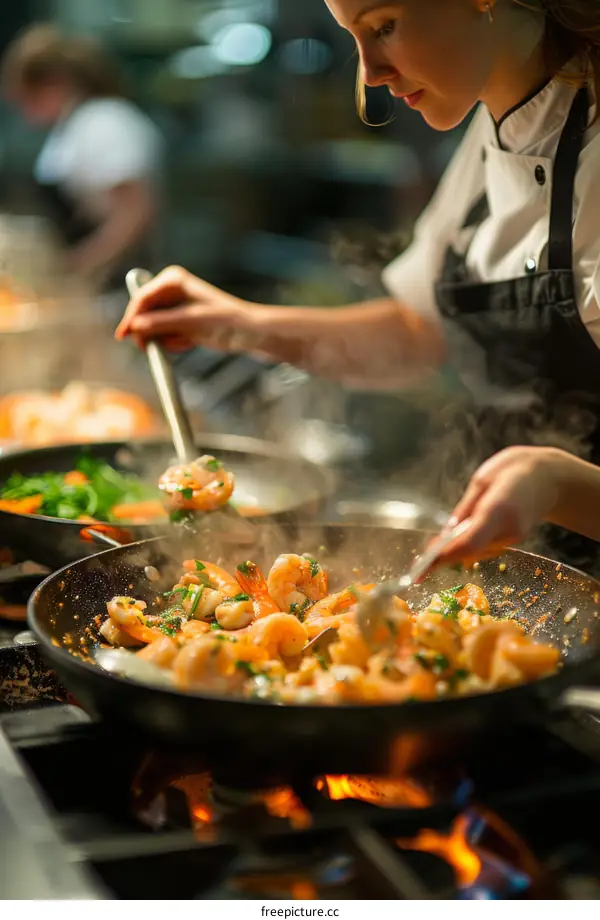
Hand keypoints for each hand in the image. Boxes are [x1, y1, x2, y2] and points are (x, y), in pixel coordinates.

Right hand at [115, 265, 254, 352]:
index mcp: (172, 279)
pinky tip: (192, 342)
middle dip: (152, 332)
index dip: (131, 317)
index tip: (124, 336)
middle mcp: (170, 288)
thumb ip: (161, 324)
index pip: (142, 298)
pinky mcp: (179, 319)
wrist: (250, 332)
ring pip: (153, 327)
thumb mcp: (191, 323)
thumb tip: (135, 326)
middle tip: (156, 347)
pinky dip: (175, 342)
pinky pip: (165, 335)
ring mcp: (174, 304)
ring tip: (189, 341)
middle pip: (143, 313)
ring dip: (167, 339)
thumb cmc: (225, 321)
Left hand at [428, 446, 563, 567]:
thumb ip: (465, 510)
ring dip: (457, 549)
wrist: (549, 477)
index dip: (444, 557)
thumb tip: (444, 536)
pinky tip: (465, 533)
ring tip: (443, 541)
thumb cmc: (513, 470)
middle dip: (445, 555)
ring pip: (476, 551)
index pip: (468, 543)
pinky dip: (471, 544)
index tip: (422, 566)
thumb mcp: (481, 481)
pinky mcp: (516, 540)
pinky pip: (485, 547)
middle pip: (470, 551)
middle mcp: (508, 529)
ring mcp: (515, 538)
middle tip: (421, 560)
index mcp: (497, 509)